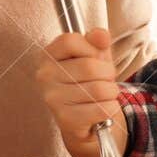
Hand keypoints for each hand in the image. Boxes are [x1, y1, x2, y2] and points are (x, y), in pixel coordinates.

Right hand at [36, 28, 124, 156]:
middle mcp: (45, 75)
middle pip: (89, 67)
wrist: (84, 120)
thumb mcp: (94, 56)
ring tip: (105, 94)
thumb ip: (97, 41)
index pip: (70, 41)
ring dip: (111, 92)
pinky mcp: (65, 119)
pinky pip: (102, 109)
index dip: (91, 48)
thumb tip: (101, 35)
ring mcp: (53, 98)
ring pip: (99, 89)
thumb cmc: (88, 82)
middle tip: (105, 80)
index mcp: (49, 55)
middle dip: (108, 73)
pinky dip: (111, 108)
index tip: (95, 57)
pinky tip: (103, 108)